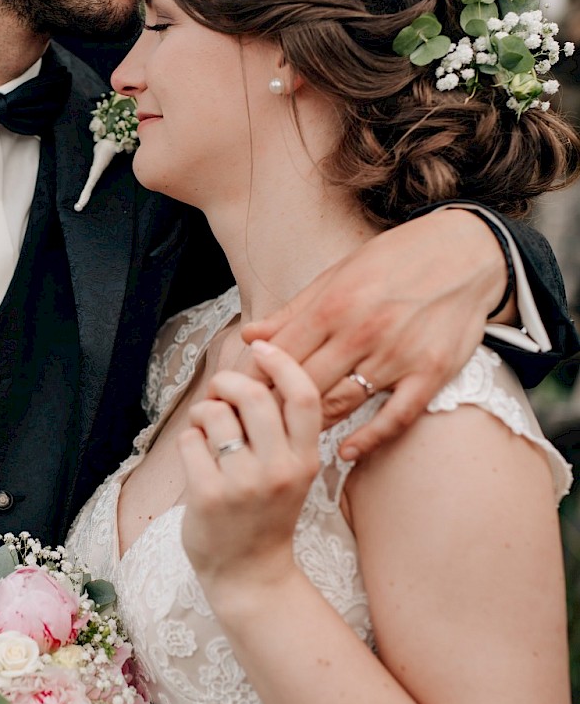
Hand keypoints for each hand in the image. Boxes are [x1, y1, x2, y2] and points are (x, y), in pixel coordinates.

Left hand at [179, 344, 321, 612]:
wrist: (250, 574)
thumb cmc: (267, 515)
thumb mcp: (292, 473)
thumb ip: (281, 430)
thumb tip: (257, 372)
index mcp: (305, 460)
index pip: (303, 396)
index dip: (283, 362)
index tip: (263, 347)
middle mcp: (278, 469)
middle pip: (254, 396)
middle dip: (228, 382)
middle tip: (220, 391)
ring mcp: (243, 484)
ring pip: (216, 415)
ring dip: (203, 412)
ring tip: (205, 429)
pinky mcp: (209, 496)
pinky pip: (190, 441)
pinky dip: (188, 439)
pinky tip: (195, 455)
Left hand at [240, 209, 505, 460]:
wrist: (465, 252)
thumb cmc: (394, 260)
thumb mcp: (338, 275)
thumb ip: (293, 312)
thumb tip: (249, 337)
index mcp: (334, 304)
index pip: (280, 356)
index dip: (255, 380)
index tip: (239, 398)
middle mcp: (362, 331)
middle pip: (304, 385)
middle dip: (276, 408)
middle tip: (257, 426)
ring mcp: (397, 355)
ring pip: (342, 403)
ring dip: (313, 423)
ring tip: (292, 436)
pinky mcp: (430, 373)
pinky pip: (395, 416)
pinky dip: (369, 439)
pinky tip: (346, 452)